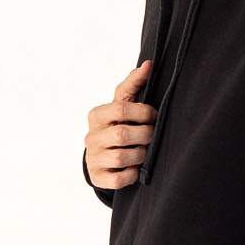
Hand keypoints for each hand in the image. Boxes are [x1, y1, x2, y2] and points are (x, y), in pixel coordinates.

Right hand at [85, 61, 155, 188]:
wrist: (103, 155)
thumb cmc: (118, 124)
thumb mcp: (123, 103)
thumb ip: (134, 84)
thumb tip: (148, 65)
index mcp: (96, 115)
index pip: (120, 109)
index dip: (143, 112)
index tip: (154, 116)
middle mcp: (91, 137)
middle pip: (122, 134)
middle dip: (144, 135)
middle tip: (153, 135)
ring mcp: (93, 158)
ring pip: (121, 158)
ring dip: (140, 155)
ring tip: (145, 151)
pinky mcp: (98, 177)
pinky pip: (119, 179)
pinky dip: (132, 174)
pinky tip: (136, 167)